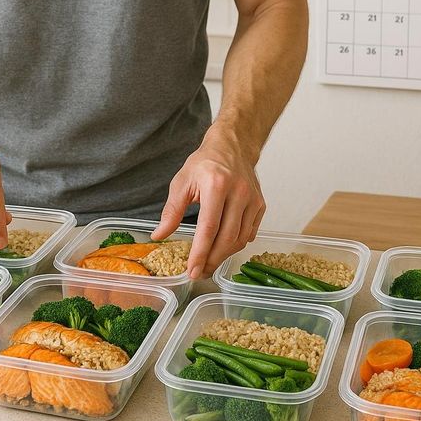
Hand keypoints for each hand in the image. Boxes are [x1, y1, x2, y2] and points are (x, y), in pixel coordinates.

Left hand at [151, 123, 265, 278]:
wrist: (232, 147)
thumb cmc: (204, 164)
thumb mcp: (181, 182)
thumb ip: (171, 211)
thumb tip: (159, 235)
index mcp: (216, 185)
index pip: (209, 228)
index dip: (200, 253)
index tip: (192, 270)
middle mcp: (238, 193)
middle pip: (227, 238)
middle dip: (212, 260)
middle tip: (199, 273)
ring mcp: (253, 200)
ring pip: (240, 239)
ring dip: (223, 256)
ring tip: (208, 263)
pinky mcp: (261, 205)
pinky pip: (249, 233)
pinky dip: (236, 245)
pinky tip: (223, 248)